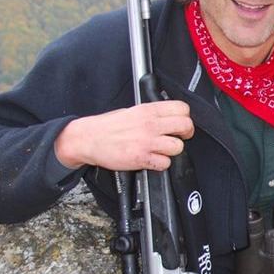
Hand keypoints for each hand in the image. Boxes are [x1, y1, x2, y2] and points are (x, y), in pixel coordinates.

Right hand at [54, 100, 194, 170]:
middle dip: (186, 133)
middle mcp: (150, 124)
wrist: (88, 138)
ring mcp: (147, 141)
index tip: (180, 124)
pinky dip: (161, 164)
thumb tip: (169, 117)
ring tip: (162, 150)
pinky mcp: (142, 158)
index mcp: (148, 110)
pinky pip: (165, 163)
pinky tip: (153, 160)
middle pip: (186, 126)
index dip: (185, 117)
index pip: (182, 108)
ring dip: (172, 151)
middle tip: (178, 137)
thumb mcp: (132, 111)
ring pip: (178, 147)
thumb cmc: (108, 126)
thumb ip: (152, 114)